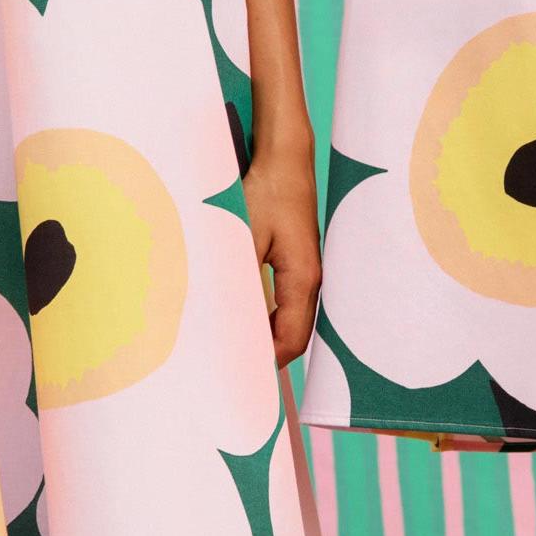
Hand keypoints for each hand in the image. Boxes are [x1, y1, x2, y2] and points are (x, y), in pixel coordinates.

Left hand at [243, 139, 320, 367]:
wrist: (284, 158)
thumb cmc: (266, 191)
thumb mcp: (243, 237)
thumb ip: (237, 281)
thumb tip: (225, 321)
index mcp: (303, 280)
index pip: (290, 340)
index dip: (266, 363)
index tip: (239, 378)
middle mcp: (310, 280)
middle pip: (292, 335)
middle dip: (264, 354)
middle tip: (232, 370)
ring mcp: (305, 270)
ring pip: (287, 318)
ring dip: (262, 334)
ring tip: (232, 348)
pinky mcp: (295, 260)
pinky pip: (283, 300)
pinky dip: (263, 314)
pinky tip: (241, 315)